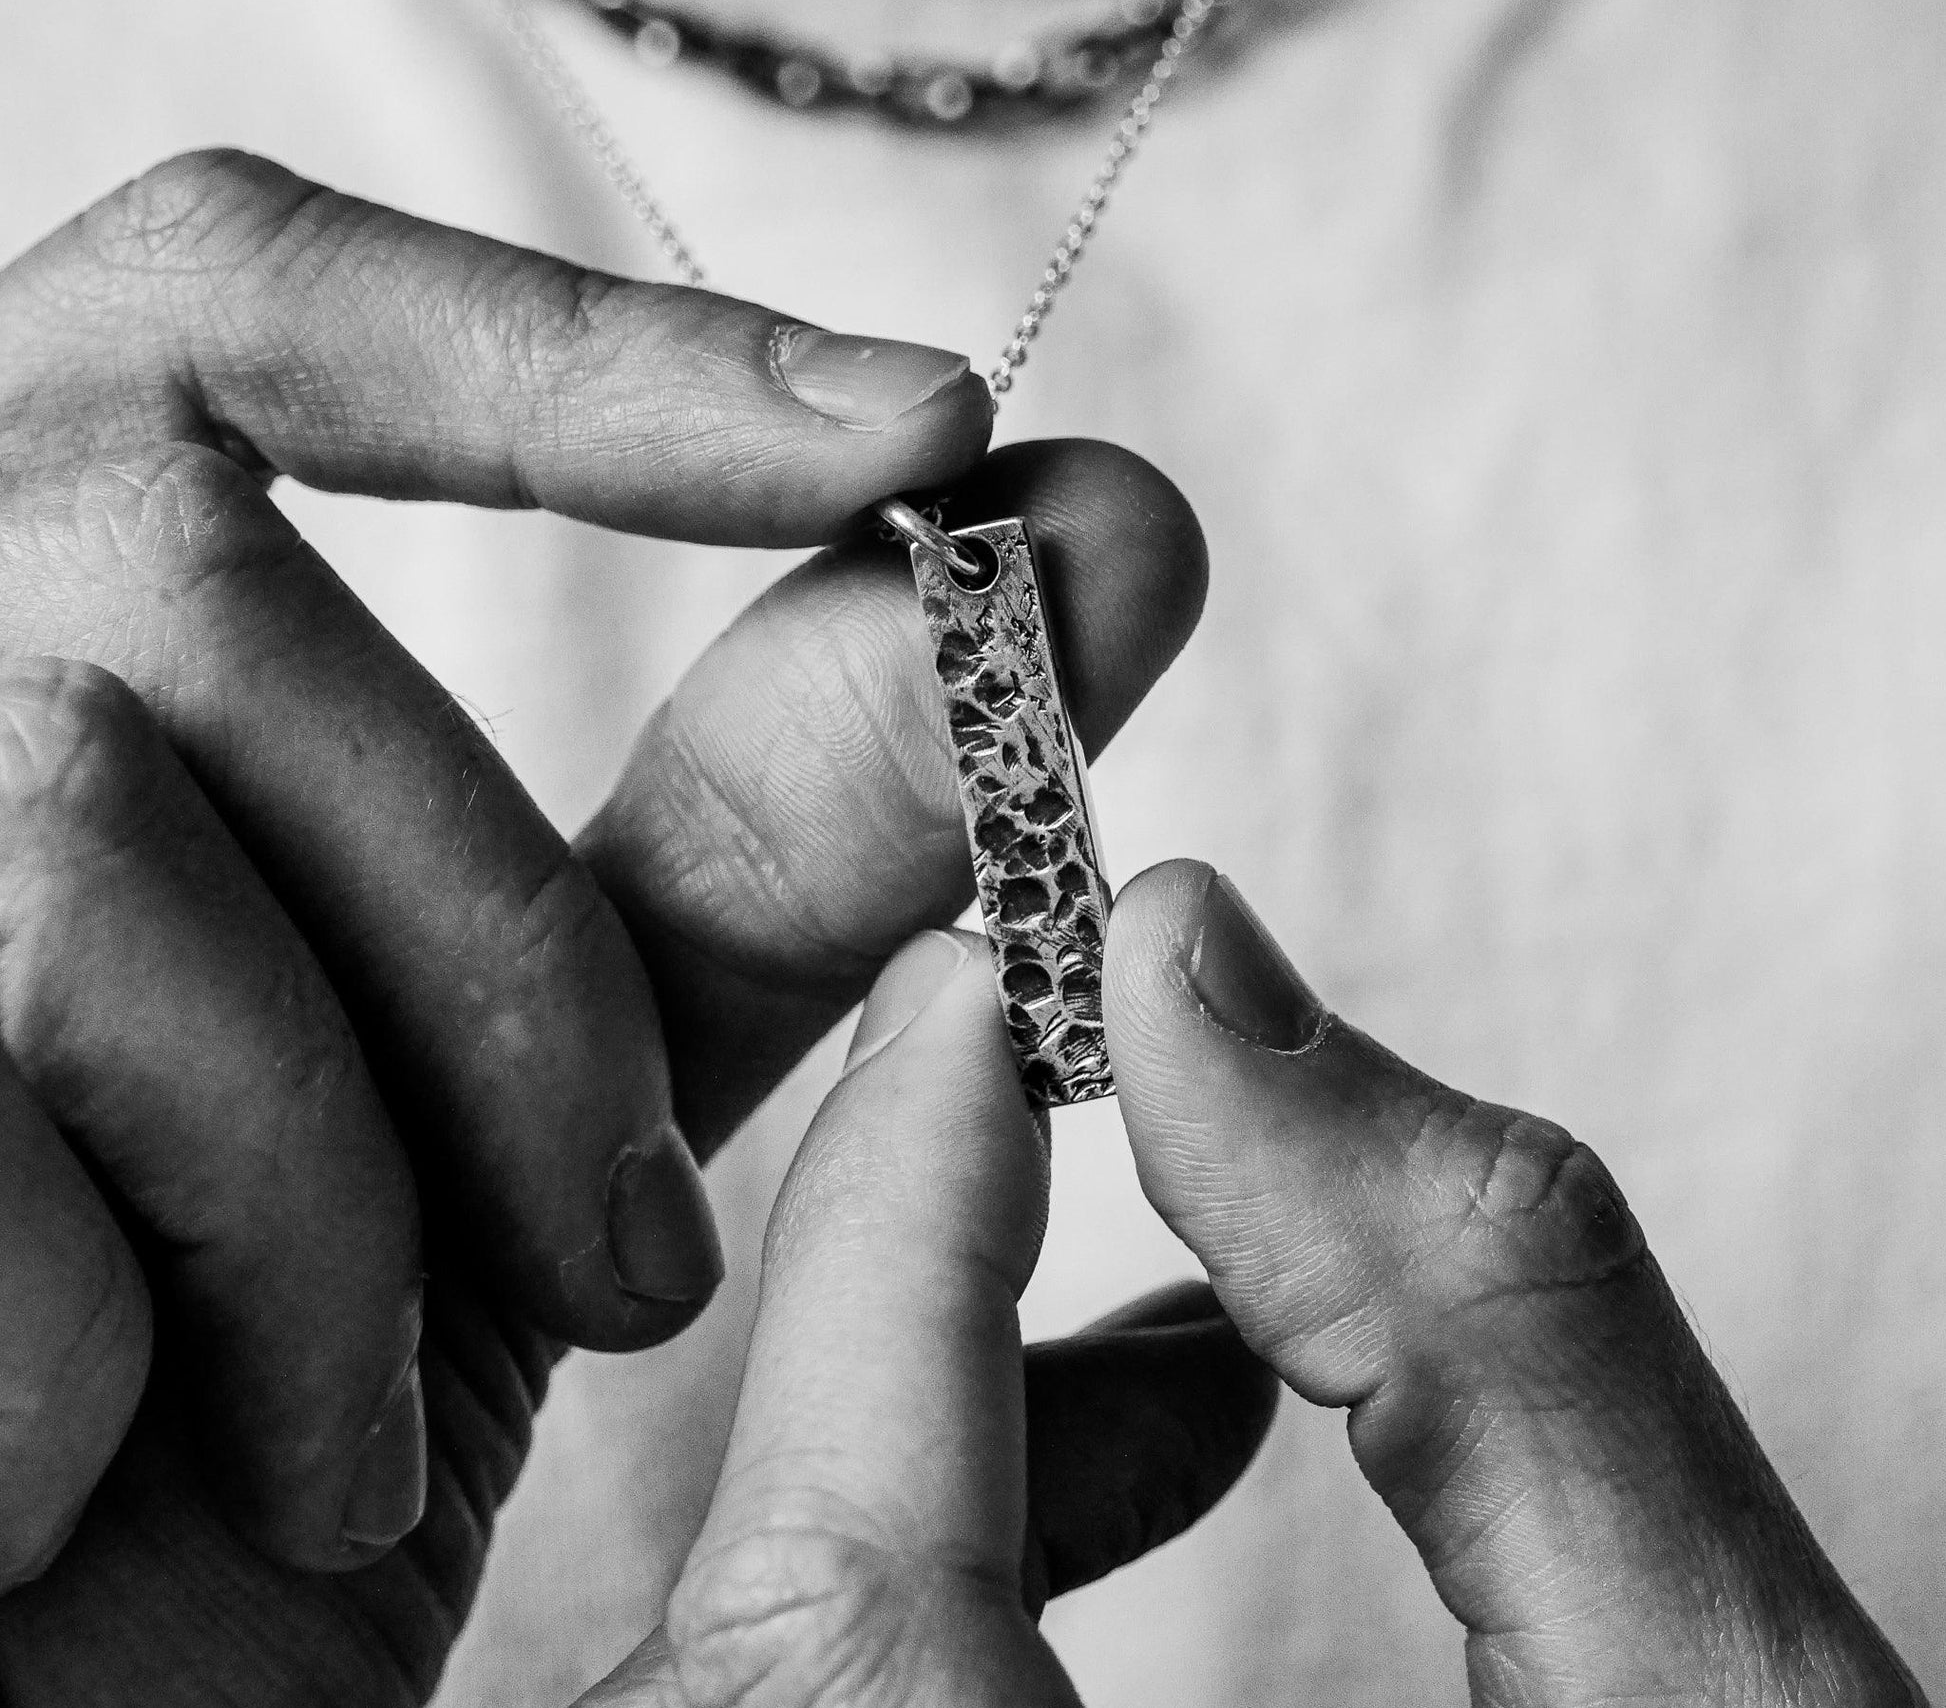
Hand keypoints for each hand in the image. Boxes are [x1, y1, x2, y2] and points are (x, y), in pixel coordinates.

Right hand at [0, 151, 1209, 1703]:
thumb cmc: (218, 1403)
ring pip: (76, 833)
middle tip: (633, 1264)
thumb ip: (754, 851)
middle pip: (194, 576)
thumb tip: (1108, 561)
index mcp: (43, 641)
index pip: (253, 309)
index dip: (580, 345)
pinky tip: (90, 1469)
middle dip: (493, 946)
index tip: (925, 432)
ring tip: (352, 1438)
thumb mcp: (492, 1109)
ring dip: (319, 1188)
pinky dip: (107, 1326)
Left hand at [587, 872, 1927, 1707]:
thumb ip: (1476, 1294)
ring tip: (1174, 1392)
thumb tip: (1211, 963)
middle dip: (925, 1317)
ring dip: (942, 1494)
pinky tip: (1102, 1582)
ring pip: (754, 1682)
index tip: (1002, 961)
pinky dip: (919, 1648)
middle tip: (1075, 1118)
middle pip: (763, 1593)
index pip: (852, 1431)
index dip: (929, 1152)